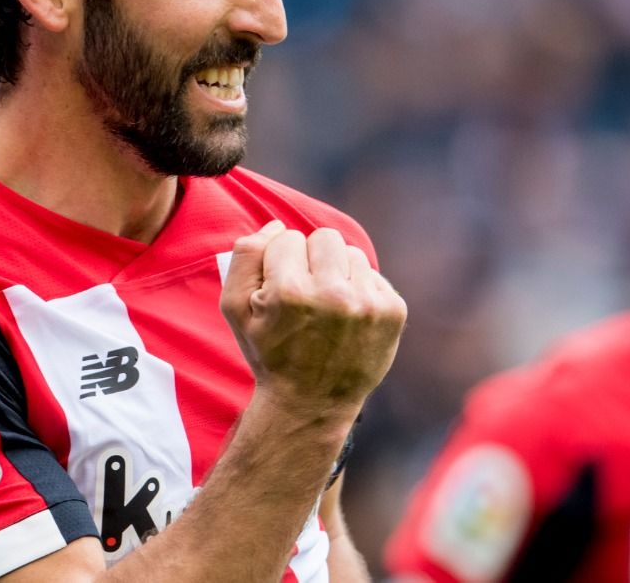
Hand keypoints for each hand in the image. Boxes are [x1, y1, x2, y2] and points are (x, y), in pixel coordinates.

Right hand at [221, 222, 406, 411]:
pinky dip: (360, 291)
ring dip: (337, 273)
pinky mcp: (393, 311)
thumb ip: (246, 255)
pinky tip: (348, 319)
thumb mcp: (235, 308)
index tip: (280, 294)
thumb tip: (278, 226)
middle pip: (324, 237)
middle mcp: (332, 295)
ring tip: (327, 308)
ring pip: (351, 253)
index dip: (279, 264)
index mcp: (289, 292)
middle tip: (306, 295)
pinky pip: (374, 275)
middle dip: (311, 260)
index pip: (287, 239)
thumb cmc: (269, 352)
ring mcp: (367, 304)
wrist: (311, 403)